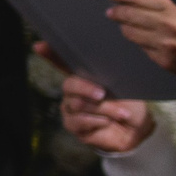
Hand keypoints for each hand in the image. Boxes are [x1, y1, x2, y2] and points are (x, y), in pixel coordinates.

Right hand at [36, 43, 155, 153]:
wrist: (137, 130)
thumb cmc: (130, 105)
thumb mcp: (125, 87)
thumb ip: (110, 78)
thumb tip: (100, 79)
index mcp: (84, 77)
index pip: (62, 62)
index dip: (49, 53)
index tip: (39, 46)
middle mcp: (73, 91)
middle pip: (69, 85)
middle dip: (86, 88)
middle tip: (102, 94)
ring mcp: (71, 108)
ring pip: (78, 104)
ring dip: (103, 109)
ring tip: (120, 113)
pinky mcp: (73, 125)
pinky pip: (79, 120)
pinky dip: (98, 121)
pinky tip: (108, 122)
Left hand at [102, 0, 175, 82]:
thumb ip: (163, 0)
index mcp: (174, 6)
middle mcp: (168, 24)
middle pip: (128, 13)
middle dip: (116, 10)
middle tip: (112, 9)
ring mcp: (165, 44)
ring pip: (130, 32)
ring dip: (124, 26)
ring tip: (123, 22)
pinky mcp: (164, 60)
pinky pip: (141, 47)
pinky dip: (139, 41)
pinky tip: (140, 37)